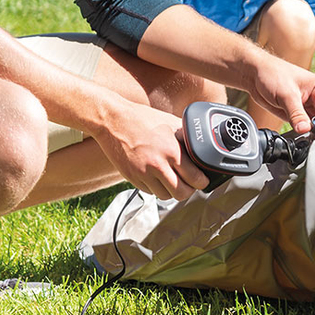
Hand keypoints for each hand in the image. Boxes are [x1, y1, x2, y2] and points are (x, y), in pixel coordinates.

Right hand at [92, 100, 209, 200]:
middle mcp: (157, 164)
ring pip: (165, 196)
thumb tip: (201, 145)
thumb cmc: (141, 118)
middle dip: (189, 190)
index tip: (202, 180)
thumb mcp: (169, 122)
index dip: (202, 181)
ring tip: (172, 180)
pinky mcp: (132, 177)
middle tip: (189, 184)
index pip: (195, 178)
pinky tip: (156, 176)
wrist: (112, 120)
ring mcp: (143, 173)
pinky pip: (150, 192)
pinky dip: (155, 187)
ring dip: (171, 190)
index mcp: (171, 150)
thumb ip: (185, 136)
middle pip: (182, 193)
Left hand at [246, 52, 314, 144]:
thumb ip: (296, 114)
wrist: (256, 74)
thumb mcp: (286, 94)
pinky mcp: (301, 116)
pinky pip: (309, 131)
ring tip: (304, 140)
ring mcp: (311, 109)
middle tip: (313, 142)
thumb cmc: (272, 74)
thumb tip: (305, 130)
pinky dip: (306, 136)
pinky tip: (298, 138)